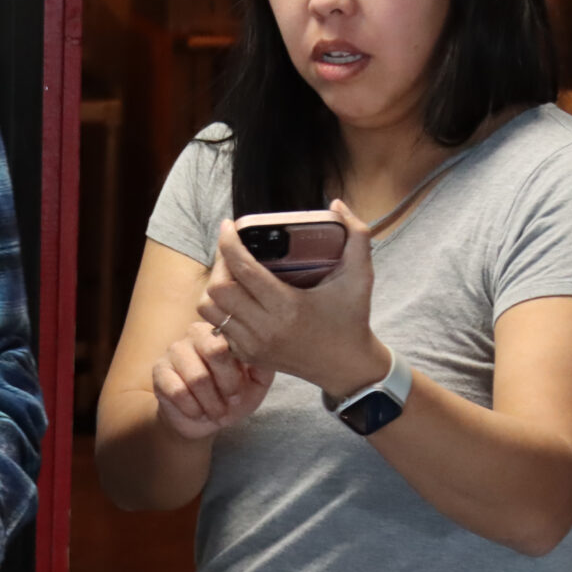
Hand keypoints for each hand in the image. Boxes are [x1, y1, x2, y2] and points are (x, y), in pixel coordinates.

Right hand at [151, 319, 273, 439]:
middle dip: (227, 383)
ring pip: (196, 376)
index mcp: (222, 331)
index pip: (233, 340)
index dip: (239, 371)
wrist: (202, 420)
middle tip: (231, 401)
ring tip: (217, 413)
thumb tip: (266, 351)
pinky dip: (193, 408)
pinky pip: (177, 390)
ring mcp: (174, 351)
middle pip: (213, 350)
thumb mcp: (256, 384)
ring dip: (211, 402)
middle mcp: (195, 333)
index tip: (242, 391)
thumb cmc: (231, 396)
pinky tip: (198, 413)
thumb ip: (263, 366)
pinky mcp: (159, 371)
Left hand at [202, 201, 390, 401]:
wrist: (347, 368)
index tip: (229, 225)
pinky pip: (217, 327)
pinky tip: (238, 297)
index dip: (229, 242)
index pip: (242, 269)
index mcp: (287, 306)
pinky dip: (221, 309)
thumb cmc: (352, 319)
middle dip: (219, 264)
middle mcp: (265, 328)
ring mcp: (253, 344)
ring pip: (209, 310)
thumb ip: (357, 235)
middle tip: (233, 251)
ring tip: (232, 274)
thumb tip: (337, 204)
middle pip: (217, 289)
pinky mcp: (248, 354)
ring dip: (215, 287)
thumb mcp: (361, 276)